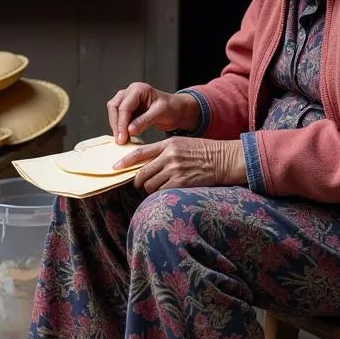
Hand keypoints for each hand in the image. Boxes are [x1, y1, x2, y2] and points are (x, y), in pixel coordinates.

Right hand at [107, 83, 200, 144]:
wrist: (176, 110)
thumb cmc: (172, 108)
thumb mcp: (160, 113)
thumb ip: (144, 121)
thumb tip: (129, 130)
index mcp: (139, 89)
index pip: (124, 106)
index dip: (122, 123)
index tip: (122, 137)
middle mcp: (131, 92)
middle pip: (114, 107)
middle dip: (116, 124)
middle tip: (120, 140)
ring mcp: (128, 99)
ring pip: (114, 112)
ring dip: (116, 126)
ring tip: (122, 139)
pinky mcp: (128, 109)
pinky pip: (118, 117)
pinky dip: (120, 126)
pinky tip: (124, 136)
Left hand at [114, 137, 246, 192]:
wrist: (224, 159)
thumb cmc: (204, 152)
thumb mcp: (183, 144)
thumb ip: (164, 151)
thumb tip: (147, 163)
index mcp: (168, 144)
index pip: (140, 153)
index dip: (125, 161)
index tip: (115, 167)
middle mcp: (169, 157)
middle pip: (142, 173)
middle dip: (138, 181)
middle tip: (140, 184)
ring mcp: (175, 170)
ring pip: (150, 185)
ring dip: (150, 189)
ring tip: (158, 188)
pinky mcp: (181, 183)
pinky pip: (162, 192)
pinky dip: (160, 194)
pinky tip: (166, 192)